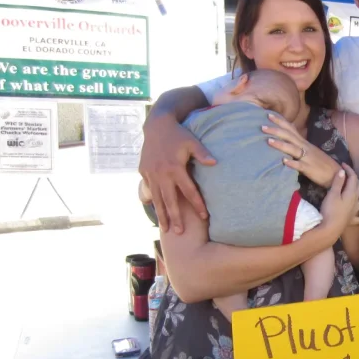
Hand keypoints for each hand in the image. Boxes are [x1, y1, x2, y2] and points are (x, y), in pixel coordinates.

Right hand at [140, 118, 214, 233]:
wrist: (156, 125)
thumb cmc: (179, 134)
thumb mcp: (192, 141)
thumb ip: (203, 153)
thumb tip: (215, 164)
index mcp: (175, 168)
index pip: (189, 191)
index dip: (197, 204)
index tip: (204, 216)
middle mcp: (162, 174)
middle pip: (170, 200)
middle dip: (175, 217)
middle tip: (179, 232)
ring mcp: (151, 174)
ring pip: (157, 198)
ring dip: (161, 214)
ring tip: (165, 229)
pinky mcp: (143, 171)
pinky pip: (149, 190)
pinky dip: (152, 201)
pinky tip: (156, 211)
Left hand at [263, 115, 340, 188]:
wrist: (336, 174)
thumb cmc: (321, 163)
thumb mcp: (310, 151)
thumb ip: (298, 145)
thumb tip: (287, 140)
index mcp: (304, 143)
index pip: (291, 129)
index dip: (280, 121)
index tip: (268, 114)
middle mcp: (305, 148)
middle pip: (289, 136)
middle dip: (276, 130)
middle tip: (262, 126)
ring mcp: (307, 158)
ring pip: (292, 149)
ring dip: (280, 144)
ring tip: (268, 140)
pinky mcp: (309, 169)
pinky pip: (300, 166)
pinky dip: (292, 163)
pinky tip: (283, 162)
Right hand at [319, 164, 358, 238]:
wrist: (330, 229)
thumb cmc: (330, 210)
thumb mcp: (332, 194)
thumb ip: (338, 182)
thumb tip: (343, 171)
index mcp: (351, 193)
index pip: (353, 178)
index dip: (349, 170)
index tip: (343, 164)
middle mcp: (356, 201)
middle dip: (354, 178)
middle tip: (347, 174)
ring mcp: (355, 211)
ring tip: (356, 189)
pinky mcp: (351, 220)